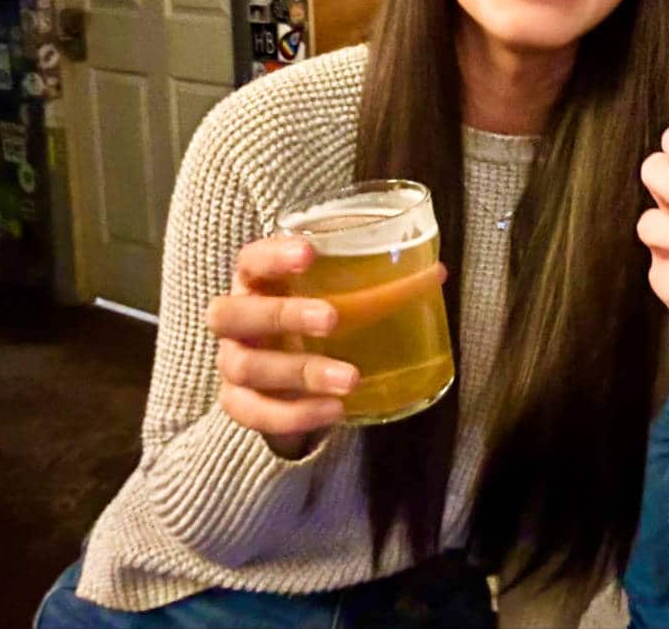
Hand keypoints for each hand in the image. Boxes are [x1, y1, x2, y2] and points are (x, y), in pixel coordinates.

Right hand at [205, 236, 446, 457]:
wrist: (288, 376)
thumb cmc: (315, 320)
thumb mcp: (339, 296)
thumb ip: (377, 283)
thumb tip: (436, 272)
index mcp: (256, 282)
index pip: (250, 260)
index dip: (273, 255)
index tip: (310, 253)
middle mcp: (235, 320)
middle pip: (234, 314)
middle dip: (282, 315)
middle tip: (331, 319)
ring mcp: (232, 362)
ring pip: (247, 367)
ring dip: (300, 372)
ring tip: (349, 378)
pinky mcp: (238, 403)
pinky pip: (254, 413)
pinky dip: (295, 414)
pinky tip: (334, 410)